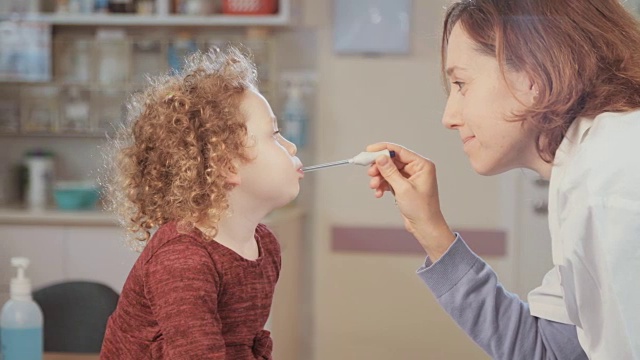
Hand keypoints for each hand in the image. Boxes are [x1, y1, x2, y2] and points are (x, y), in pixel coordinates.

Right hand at [366, 142, 454, 260]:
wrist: (425, 226)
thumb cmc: (421, 209)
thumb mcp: (403, 188)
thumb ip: (390, 171)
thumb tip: (380, 157)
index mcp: (422, 165)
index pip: (399, 151)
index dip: (383, 150)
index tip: (369, 151)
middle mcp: (417, 169)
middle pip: (392, 161)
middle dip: (379, 167)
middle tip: (370, 173)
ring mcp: (410, 178)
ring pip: (389, 171)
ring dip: (379, 178)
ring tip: (374, 186)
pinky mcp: (404, 186)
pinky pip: (389, 180)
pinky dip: (382, 185)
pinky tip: (379, 193)